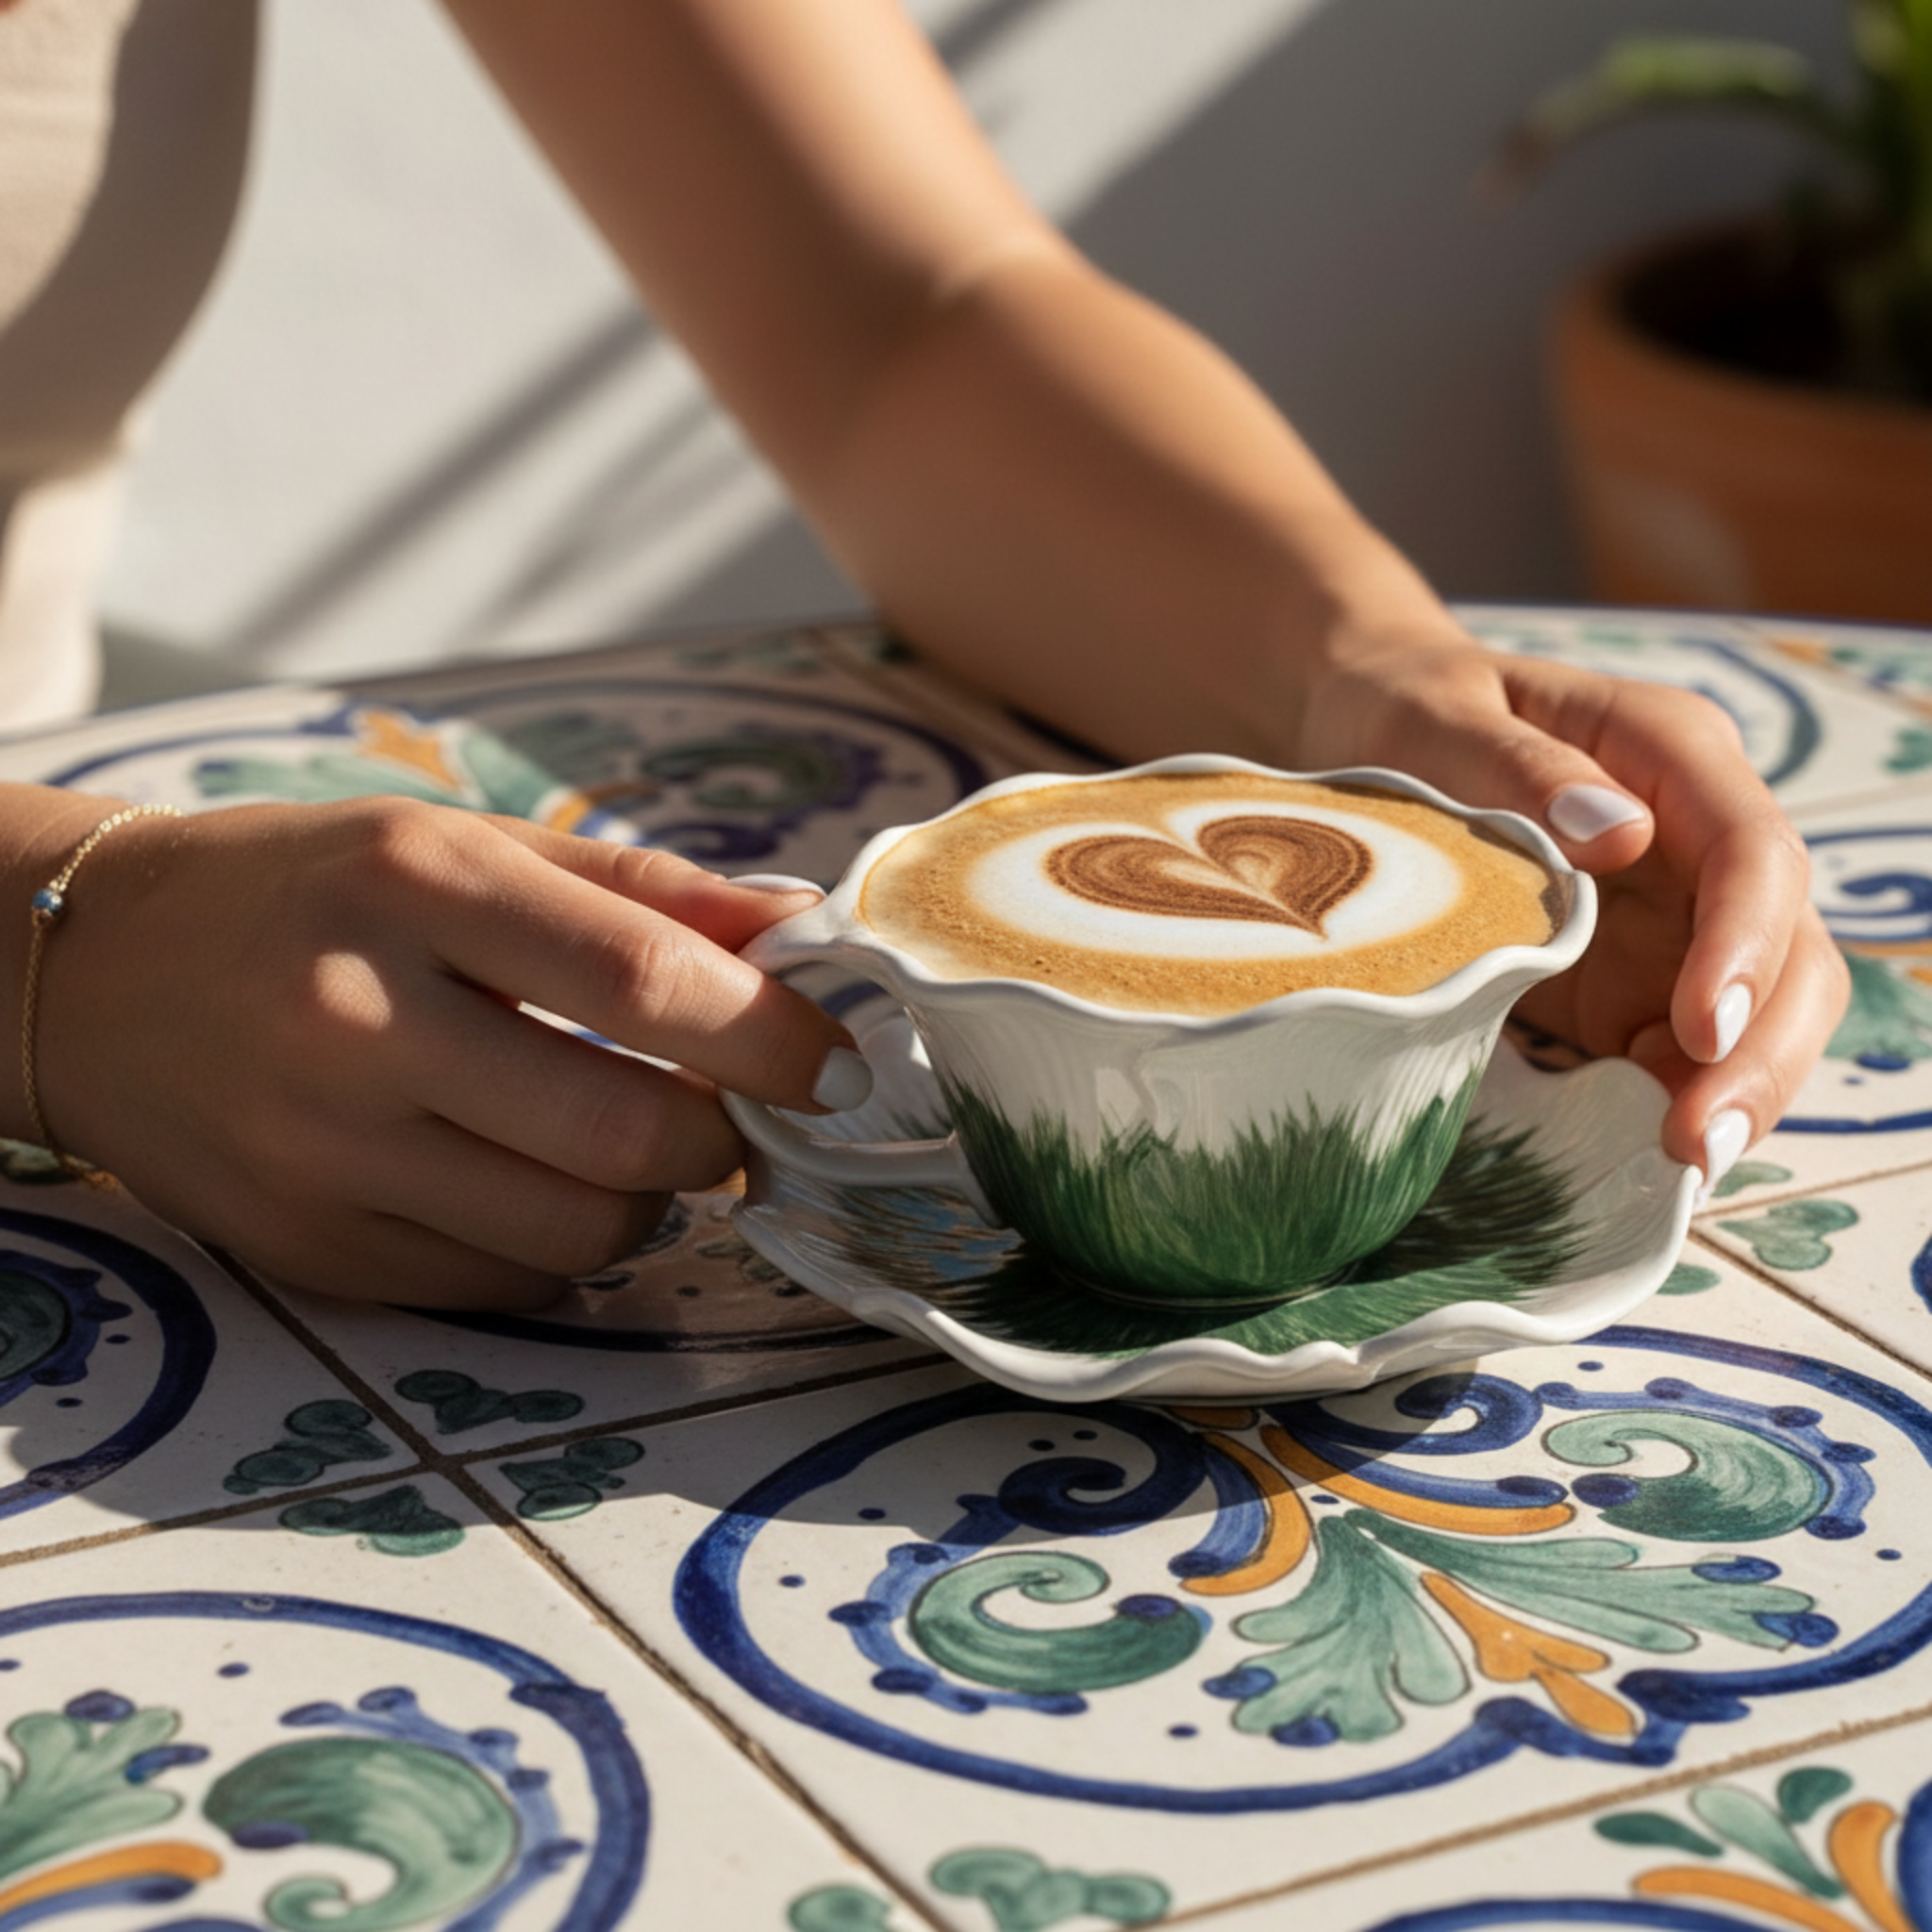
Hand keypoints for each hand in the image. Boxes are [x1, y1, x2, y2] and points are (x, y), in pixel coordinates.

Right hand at [36, 798, 864, 1306]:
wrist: (83, 971)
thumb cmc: (306, 889)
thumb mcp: (460, 844)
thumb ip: (637, 889)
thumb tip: (796, 924)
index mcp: (415, 884)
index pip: (645, 981)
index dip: (775, 1037)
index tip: (840, 1065)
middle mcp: (362, 1021)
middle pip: (626, 1133)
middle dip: (726, 1139)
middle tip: (737, 1116)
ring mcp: (326, 1152)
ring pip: (577, 1234)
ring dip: (651, 1202)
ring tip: (629, 1144)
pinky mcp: (308, 1249)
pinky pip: (500, 1285)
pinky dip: (559, 1250)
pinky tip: (536, 1184)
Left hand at [1297, 629, 1849, 1189]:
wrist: (1365, 733)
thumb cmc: (1405, 712)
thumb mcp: (1435, 720)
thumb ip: (1519, 769)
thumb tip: (1620, 835)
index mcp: (1671, 754)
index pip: (1752, 853)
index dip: (1745, 946)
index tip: (1703, 1026)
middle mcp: (1697, 839)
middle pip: (1788, 950)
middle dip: (1761, 1051)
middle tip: (1696, 1144)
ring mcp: (1676, 916)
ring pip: (1760, 1013)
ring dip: (1734, 1092)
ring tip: (1681, 1167)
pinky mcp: (1633, 979)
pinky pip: (1682, 1050)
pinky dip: (1673, 1101)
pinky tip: (1641, 1157)